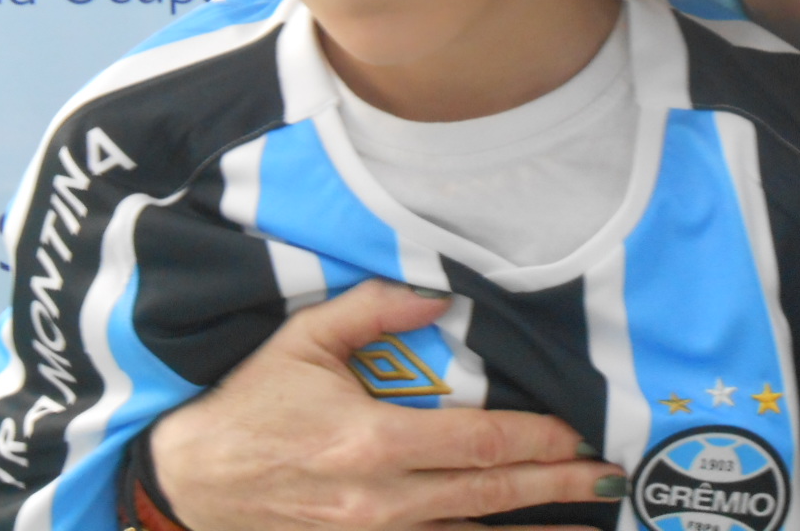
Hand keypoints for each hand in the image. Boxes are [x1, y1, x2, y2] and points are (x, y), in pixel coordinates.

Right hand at [151, 280, 626, 530]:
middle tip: (610, 476)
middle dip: (557, 486)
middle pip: (491, 493)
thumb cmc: (249, 405)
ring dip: (534, 530)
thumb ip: (373, 310)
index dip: (538, 441)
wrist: (189, 483)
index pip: (478, 443)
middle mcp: (382, 501)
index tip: (579, 434)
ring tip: (590, 522)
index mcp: (373, 442)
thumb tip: (438, 292)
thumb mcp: (303, 341)